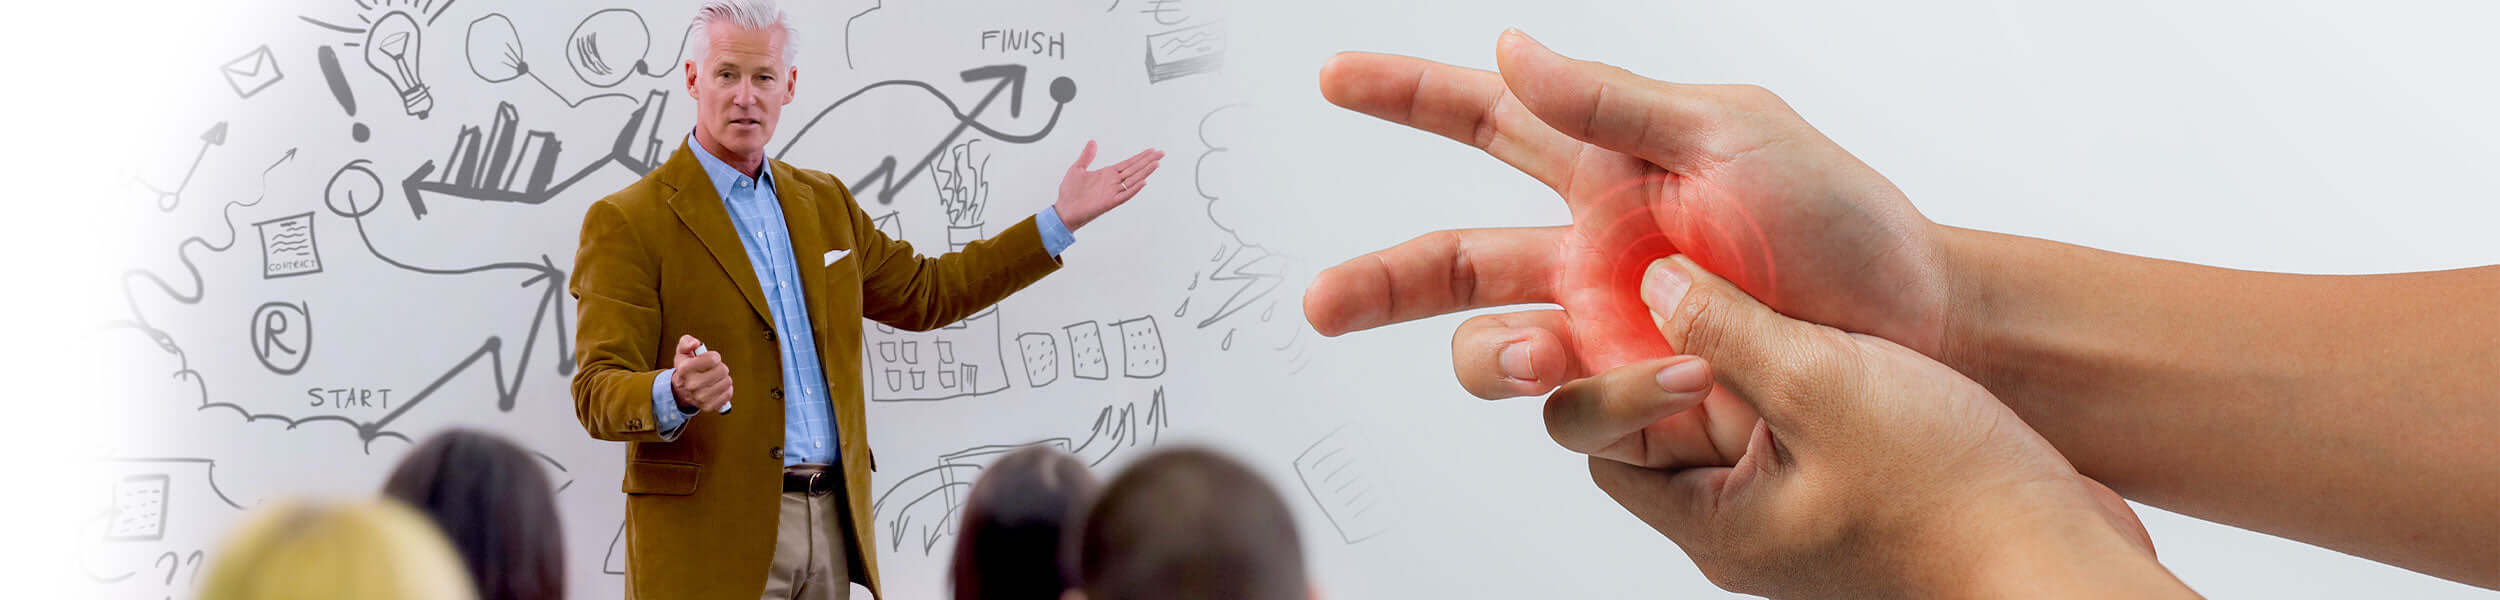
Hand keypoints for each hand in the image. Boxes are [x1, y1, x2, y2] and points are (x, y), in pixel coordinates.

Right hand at [670, 335, 732, 413]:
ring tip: (714, 379)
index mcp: (685, 368)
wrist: (680, 390)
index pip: (714, 359)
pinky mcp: (708, 406)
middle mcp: (691, 384)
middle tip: (712, 370)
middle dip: (720, 367)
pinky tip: (717, 387)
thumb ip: (687, 342)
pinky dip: (726, 390)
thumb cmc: (686, 367)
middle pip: (722, 370)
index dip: (714, 357)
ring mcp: (700, 397)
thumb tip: (695, 344)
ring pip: (727, 382)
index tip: (709, 359)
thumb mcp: (683, 351)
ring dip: (723, 378)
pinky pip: (728, 394)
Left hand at [1053, 140, 1164, 230]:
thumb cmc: (1070, 191)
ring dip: (1145, 172)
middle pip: (1135, 169)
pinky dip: (1134, 189)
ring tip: (1156, 164)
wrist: (1064, 209)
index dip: (1140, 157)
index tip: (1152, 150)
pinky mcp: (1109, 202)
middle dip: (1148, 161)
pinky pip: (1125, 195)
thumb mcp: (1077, 168)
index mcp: (1107, 173)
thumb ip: (1087, 156)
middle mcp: (1113, 182)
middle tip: (1162, 153)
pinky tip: (1143, 182)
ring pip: (1133, 180)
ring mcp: (1112, 192)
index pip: (1128, 163)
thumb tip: (1093, 142)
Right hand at [1304, 30, 1955, 397]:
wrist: (1917, 331)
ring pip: (1492, 349)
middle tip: (1322, 303)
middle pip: (1449, 261)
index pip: (1484, 120)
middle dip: (1377, 284)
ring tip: (1548, 355)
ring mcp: (1603, 333)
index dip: (1407, 97)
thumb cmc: (1843, 221)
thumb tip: (1510, 49)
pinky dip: (1603, 398)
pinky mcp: (1632, 400)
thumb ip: (1611, 102)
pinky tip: (1674, 379)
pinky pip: (1570, 415)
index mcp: (1604, 168)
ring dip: (1495, 355)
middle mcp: (1586, 255)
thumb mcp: (1730, 134)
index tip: (1336, 77)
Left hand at [1557, 257, 2175, 597]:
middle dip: (1669, 345)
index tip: (1680, 341)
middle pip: (1656, 417)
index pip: (1600, 439)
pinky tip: (1819, 316)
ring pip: (1727, 405)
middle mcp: (1739, 517)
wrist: (2062, 550)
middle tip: (1698, 282)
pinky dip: (1789, 357)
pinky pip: (1788, 409)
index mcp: (1712, 519)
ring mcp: (1792, 499)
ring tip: (1765, 290)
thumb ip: (1727, 328)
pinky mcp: (1844, 476)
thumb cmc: (1953, 492)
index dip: (1614, 377)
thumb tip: (1653, 280)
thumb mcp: (1821, 385)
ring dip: (1736, 343)